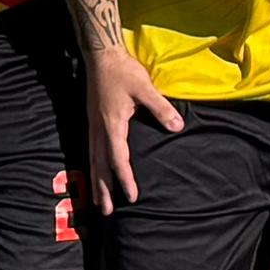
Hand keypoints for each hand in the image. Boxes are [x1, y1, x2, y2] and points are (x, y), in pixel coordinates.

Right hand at [84, 46, 186, 208]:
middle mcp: (99, 130)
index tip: (133, 197)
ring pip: (93, 160)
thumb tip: (177, 127)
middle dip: (104, 189)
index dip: (126, 179)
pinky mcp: (92, 122)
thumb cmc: (123, 72)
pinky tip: (96, 173)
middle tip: (107, 212)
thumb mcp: (144, 87)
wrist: (101, 56)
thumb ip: (161, 108)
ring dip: (96, 182)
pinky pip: (92, 151)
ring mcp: (93, 126)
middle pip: (100, 166)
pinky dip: (93, 167)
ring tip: (98, 201)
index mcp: (112, 125)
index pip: (119, 159)